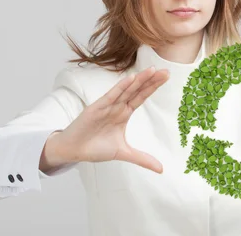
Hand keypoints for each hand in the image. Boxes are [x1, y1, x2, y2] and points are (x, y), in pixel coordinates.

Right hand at [49, 66, 169, 173]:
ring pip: (126, 90)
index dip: (153, 87)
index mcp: (124, 113)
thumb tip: (161, 169)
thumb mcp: (123, 152)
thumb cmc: (95, 147)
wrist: (74, 150)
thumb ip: (142, 158)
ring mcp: (107, 105)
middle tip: (166, 71)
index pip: (141, 96)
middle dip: (151, 81)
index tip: (166, 77)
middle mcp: (117, 106)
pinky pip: (111, 95)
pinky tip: (131, 79)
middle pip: (137, 90)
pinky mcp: (97, 108)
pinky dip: (121, 87)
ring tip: (151, 70)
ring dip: (138, 80)